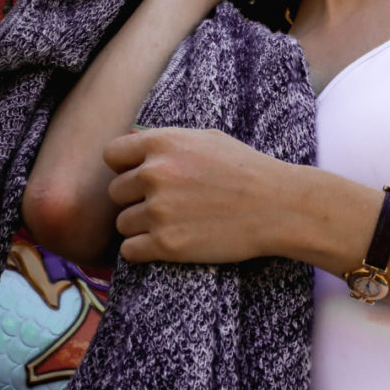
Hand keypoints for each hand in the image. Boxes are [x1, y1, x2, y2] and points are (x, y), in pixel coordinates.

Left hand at [103, 126, 293, 264]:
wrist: (277, 206)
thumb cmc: (246, 169)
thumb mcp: (206, 139)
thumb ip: (165, 141)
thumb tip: (131, 142)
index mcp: (163, 143)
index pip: (112, 154)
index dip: (125, 167)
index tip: (141, 177)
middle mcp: (155, 174)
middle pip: (116, 192)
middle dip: (136, 198)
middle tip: (166, 204)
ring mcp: (158, 210)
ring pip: (123, 223)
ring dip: (141, 226)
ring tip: (173, 223)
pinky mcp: (166, 245)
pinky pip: (129, 251)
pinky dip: (143, 250)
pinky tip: (167, 242)